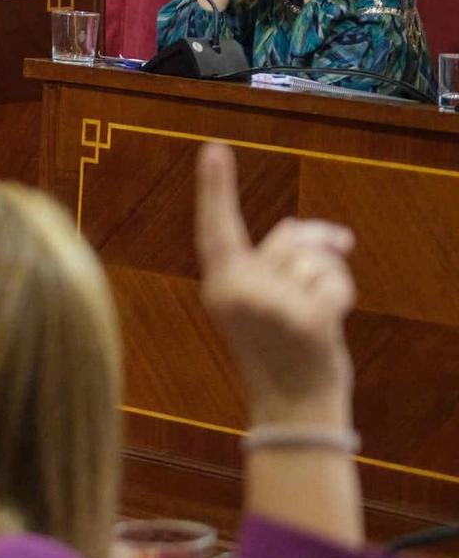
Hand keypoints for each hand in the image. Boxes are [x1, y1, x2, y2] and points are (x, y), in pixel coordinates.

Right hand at [195, 143, 355, 426]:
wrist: (292, 410)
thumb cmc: (280, 353)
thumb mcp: (262, 304)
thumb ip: (270, 264)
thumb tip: (301, 228)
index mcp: (220, 286)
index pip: (216, 229)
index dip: (215, 189)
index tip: (214, 148)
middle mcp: (236, 292)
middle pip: (287, 238)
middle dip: (319, 243)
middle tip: (339, 250)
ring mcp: (269, 306)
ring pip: (314, 260)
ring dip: (330, 278)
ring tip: (319, 313)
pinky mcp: (303, 319)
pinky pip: (335, 283)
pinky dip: (342, 299)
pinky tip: (328, 328)